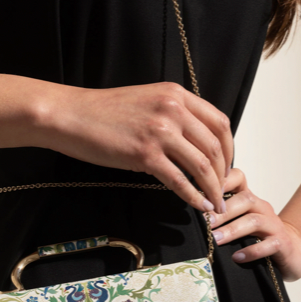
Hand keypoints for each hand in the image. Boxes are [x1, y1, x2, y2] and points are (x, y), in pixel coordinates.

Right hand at [37, 81, 232, 213]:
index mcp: (176, 95)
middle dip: (224, 174)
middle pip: (216, 147)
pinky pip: (179, 181)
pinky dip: (193, 197)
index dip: (230, 149)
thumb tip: (194, 141)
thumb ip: (173, 115)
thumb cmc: (104, 113)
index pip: (220, 123)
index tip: (227, 167)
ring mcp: (160, 132)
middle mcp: (173, 109)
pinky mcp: (144, 154)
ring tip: (215, 206)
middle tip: (224, 192)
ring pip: (202, 166)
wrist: (71, 115)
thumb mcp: (147, 101)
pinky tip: (198, 206)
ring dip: (213, 190)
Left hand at [207, 168, 300, 280]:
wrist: (293, 253)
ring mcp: (273, 225)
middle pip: (244, 199)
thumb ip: (220, 217)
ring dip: (232, 230)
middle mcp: (262, 208)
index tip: (202, 192)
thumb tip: (190, 214)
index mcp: (250, 200)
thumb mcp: (240, 223)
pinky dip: (251, 251)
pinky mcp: (282, 244)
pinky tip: (237, 258)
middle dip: (221, 211)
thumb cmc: (259, 238)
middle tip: (203, 222)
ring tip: (215, 239)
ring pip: (253, 221)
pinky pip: (268, 245)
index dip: (222, 180)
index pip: (238, 178)